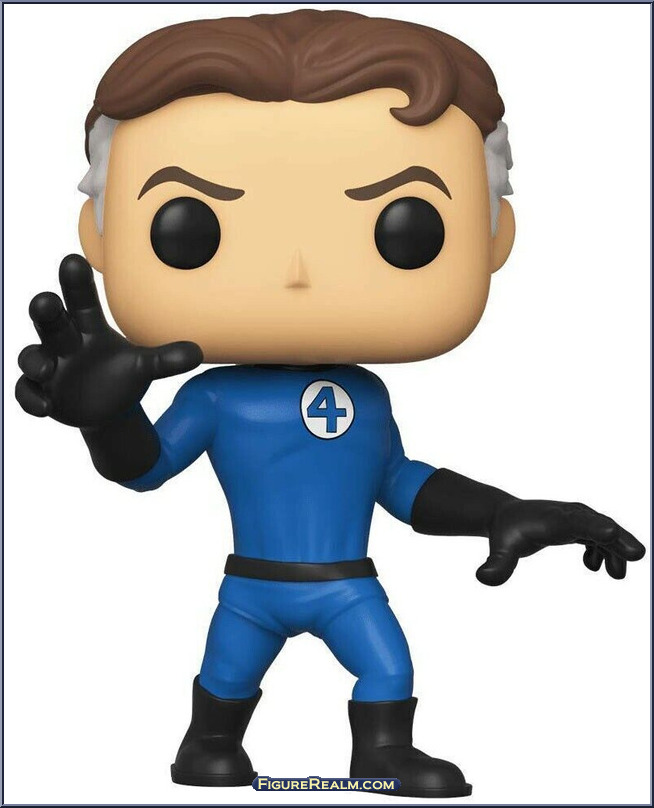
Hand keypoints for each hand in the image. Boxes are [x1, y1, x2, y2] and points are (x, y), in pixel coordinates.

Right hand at [16, 254, 202, 426]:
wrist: (107, 408)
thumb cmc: (122, 375)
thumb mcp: (145, 366)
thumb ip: (167, 359)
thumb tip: (198, 353)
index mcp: (89, 328)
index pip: (81, 299)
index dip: (75, 281)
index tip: (73, 261)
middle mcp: (66, 342)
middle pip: (50, 319)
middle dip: (46, 309)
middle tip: (46, 302)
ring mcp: (50, 366)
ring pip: (31, 355)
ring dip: (34, 359)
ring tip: (46, 369)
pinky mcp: (42, 392)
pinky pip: (26, 391)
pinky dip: (32, 398)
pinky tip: (46, 407)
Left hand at [476, 499, 644, 585]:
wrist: (506, 517)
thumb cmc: (505, 532)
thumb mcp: (500, 548)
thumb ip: (497, 563)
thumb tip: (483, 578)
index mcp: (553, 519)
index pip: (577, 522)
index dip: (594, 527)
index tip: (610, 534)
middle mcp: (569, 516)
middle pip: (598, 525)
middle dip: (618, 539)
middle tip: (637, 554)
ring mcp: (577, 519)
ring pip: (605, 531)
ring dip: (617, 550)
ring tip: (616, 575)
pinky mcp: (580, 526)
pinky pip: (601, 536)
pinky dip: (606, 551)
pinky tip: (595, 568)